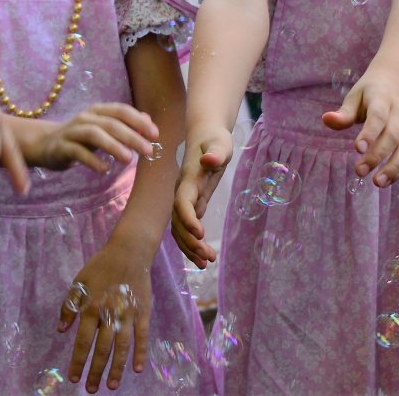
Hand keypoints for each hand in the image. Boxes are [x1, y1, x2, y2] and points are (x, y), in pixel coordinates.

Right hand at [8, 104, 158, 173]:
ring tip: (129, 159)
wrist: (45, 144)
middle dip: (131, 136)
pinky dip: (92, 160)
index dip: (139, 121)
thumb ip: (124, 125)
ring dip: (113, 145)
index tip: (155, 134)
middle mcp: (86, 118)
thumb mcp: (103, 129)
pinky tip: (105, 169)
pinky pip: (78, 152)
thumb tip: (148, 121)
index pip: (122, 111)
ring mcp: (72, 131)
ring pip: (94, 134)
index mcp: (98, 111)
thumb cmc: (81, 137)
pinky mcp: (61, 147)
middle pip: (111, 124)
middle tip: (148, 150)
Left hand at [58, 239, 152, 391]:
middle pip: (102, 349)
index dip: (78, 361)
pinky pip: (142, 336)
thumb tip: (61, 330)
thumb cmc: (100, 266)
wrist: (129, 250)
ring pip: (122, 346)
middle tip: (91, 390)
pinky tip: (137, 368)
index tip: (74, 378)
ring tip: (112, 386)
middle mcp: (109, 314)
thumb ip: (69, 307)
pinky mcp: (143, 311)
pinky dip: (140, 352)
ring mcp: (128, 314)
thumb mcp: (78, 282)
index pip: (83, 341)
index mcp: (91, 308)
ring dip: (117, 368)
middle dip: (95, 371)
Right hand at [171, 126, 231, 266]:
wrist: (205, 135)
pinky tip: (204, 257)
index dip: (188, 219)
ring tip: (207, 263)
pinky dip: (193, 243)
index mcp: (188, 179)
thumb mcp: (220, 142)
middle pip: (179, 221)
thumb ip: (215, 152)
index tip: (201, 234)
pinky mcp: (192, 203)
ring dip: (190, 247)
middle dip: (190, 241)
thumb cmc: (214, 138)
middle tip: (208, 258)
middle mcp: (182, 192)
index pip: (182, 202)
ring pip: (180, 228)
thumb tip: (209, 160)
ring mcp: (185, 199)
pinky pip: (187, 227)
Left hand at [322, 76, 398, 184]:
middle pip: (393, 135)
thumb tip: (326, 120)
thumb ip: (344, 113)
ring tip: (378, 183)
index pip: (378, 117)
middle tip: (360, 171)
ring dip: (394, 167)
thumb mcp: (354, 97)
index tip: (357, 149)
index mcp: (383, 100)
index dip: (369, 133)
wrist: (394, 83)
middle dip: (378, 155)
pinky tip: (386, 182)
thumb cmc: (369, 94)